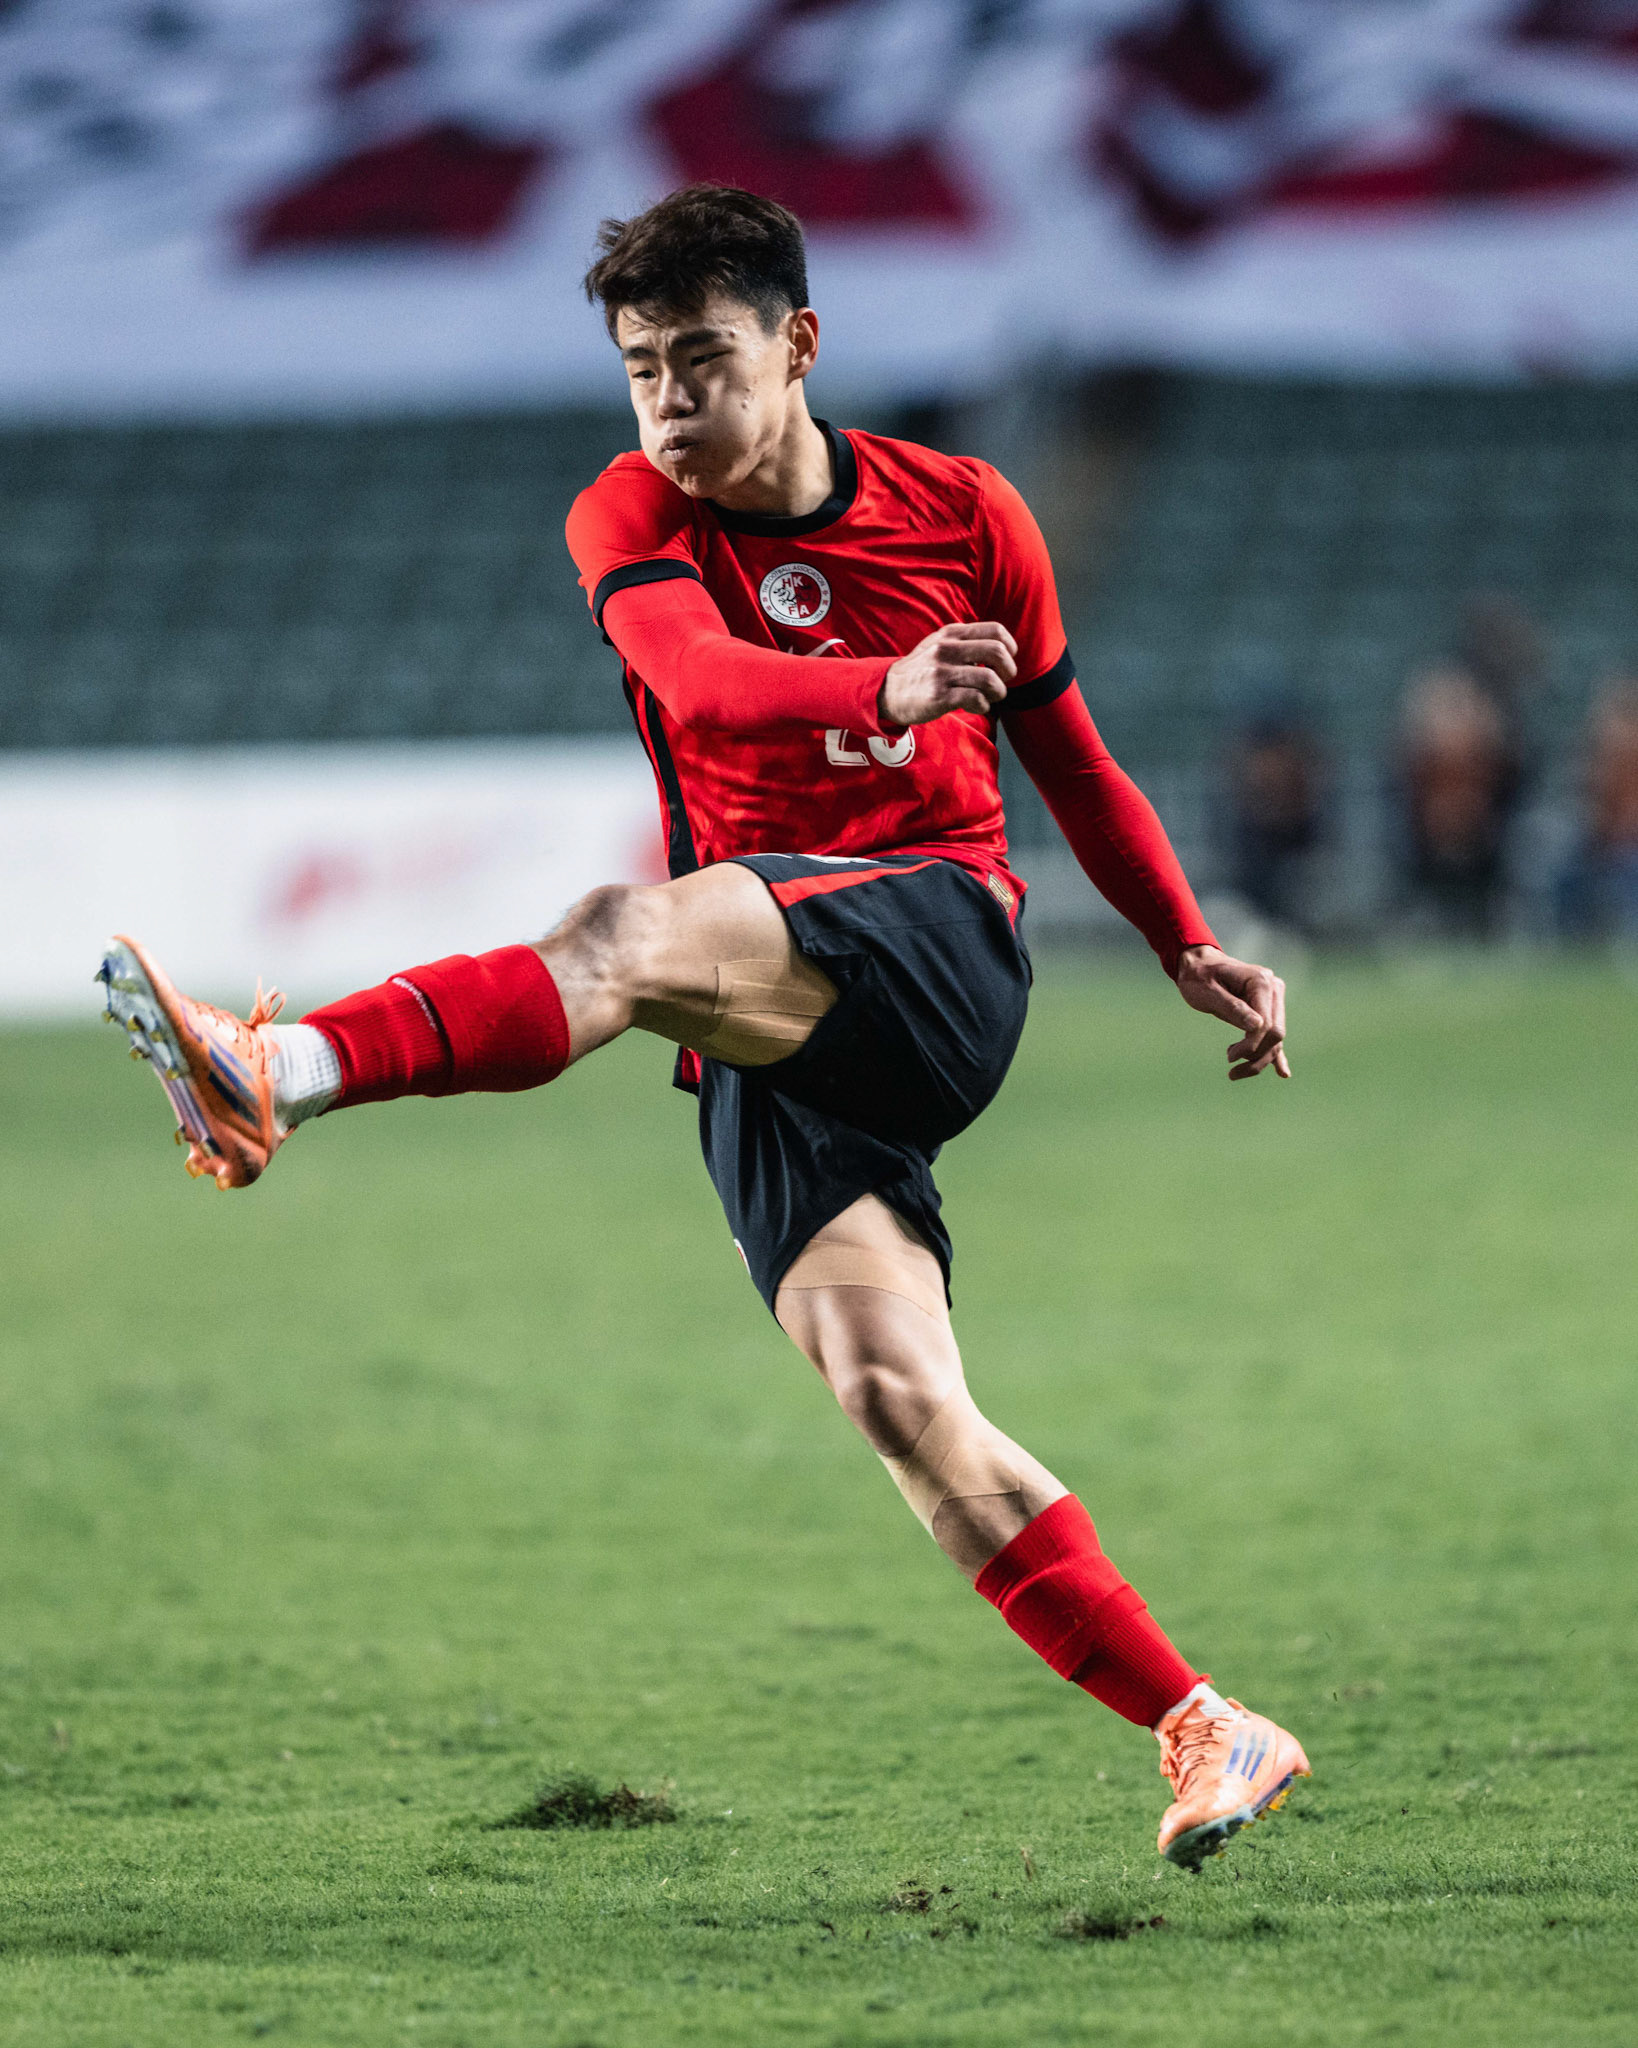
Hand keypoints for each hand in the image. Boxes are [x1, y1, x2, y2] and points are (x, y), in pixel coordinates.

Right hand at [879, 621, 1016, 726]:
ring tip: (988, 697)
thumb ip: (966, 642)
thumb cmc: (922, 670)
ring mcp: (942, 672)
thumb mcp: (939, 644)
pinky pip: (976, 700)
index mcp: (952, 634)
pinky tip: (975, 706)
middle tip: (1001, 682)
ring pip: (990, 679)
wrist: (888, 691)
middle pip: (998, 652)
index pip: (996, 631)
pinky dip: (982, 706)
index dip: (1010, 648)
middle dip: (1008, 671)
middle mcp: (947, 649)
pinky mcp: (939, 696)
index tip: (1004, 661)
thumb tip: (1002, 650)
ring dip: (997, 692)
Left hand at [1175, 945, 1289, 1080]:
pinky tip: (1282, 1073)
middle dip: (1256, 1054)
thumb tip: (1257, 1026)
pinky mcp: (1268, 1008)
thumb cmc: (1198, 976)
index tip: (1229, 1056)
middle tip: (1230, 1064)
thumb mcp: (1208, 992)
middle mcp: (1274, 988)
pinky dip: (1276, 1053)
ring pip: (1276, 1038)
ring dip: (1259, 1058)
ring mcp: (1274, 998)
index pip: (1266, 1023)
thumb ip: (1233, 1007)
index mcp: (1261, 982)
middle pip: (1276, 1032)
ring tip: (1234, 1071)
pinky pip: (1274, 1034)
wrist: (1198, 965)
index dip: (1251, 1044)